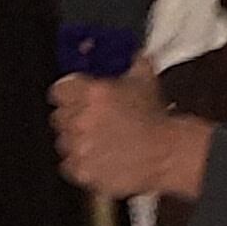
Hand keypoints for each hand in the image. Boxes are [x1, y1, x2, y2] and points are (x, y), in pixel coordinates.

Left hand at [54, 65, 211, 201]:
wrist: (168, 154)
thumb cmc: (157, 120)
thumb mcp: (146, 80)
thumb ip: (132, 63)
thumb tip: (131, 54)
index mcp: (92, 93)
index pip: (59, 89)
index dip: (68, 93)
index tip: (74, 97)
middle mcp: (80, 119)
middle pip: (59, 117)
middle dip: (73, 118)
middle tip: (91, 121)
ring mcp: (79, 147)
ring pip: (63, 142)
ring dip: (76, 141)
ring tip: (98, 142)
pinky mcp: (82, 170)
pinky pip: (70, 166)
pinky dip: (81, 164)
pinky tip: (99, 159)